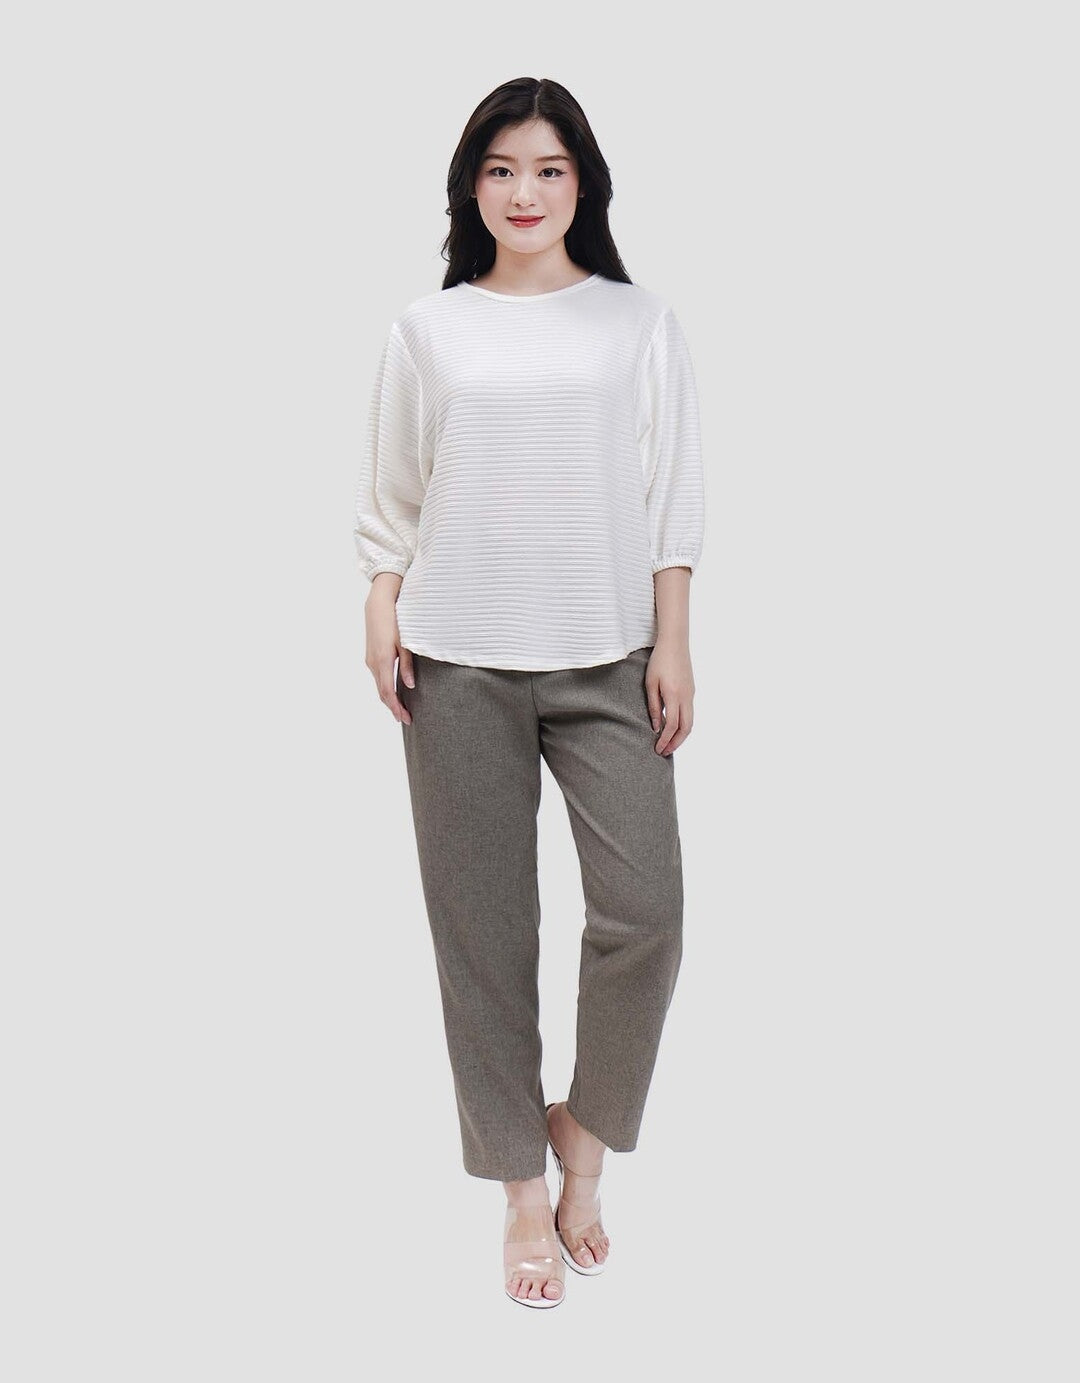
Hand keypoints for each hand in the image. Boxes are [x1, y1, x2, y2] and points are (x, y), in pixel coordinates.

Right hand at [365, 577, 414, 724]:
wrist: (378, 606)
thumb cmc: (395, 621)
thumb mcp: (405, 643)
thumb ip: (407, 666)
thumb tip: (409, 686)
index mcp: (383, 661)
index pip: (388, 692)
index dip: (396, 708)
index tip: (405, 719)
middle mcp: (373, 664)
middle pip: (382, 693)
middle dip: (393, 708)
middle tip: (406, 719)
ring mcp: (370, 661)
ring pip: (379, 686)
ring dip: (389, 699)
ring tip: (402, 709)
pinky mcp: (371, 657)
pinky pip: (378, 678)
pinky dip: (385, 688)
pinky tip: (394, 692)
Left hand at [645, 640, 694, 754]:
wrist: (675, 643)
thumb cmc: (659, 660)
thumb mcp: (650, 683)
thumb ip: (654, 706)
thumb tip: (656, 727)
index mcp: (674, 695)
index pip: (673, 725)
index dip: (665, 740)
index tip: (658, 749)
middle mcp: (686, 697)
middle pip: (686, 728)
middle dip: (676, 743)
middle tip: (664, 752)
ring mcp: (691, 694)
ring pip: (690, 722)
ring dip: (681, 735)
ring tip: (669, 743)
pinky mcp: (691, 691)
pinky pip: (690, 713)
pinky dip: (683, 724)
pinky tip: (673, 726)